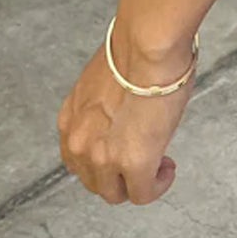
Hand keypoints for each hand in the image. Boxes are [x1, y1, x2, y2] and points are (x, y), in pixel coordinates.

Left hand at [57, 26, 196, 204]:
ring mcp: (104, 157)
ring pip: (116, 193)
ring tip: (159, 165)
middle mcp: (79, 143)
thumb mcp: (104, 81)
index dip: (103, 158)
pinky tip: (167, 169)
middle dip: (119, 174)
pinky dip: (157, 185)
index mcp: (69, 118)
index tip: (121, 151)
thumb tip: (127, 110)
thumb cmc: (135, 47)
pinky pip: (143, 193)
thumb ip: (106, 106)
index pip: (78, 157)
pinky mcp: (134, 164)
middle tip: (143, 160)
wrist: (147, 44)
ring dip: (138, 183)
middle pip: (94, 181)